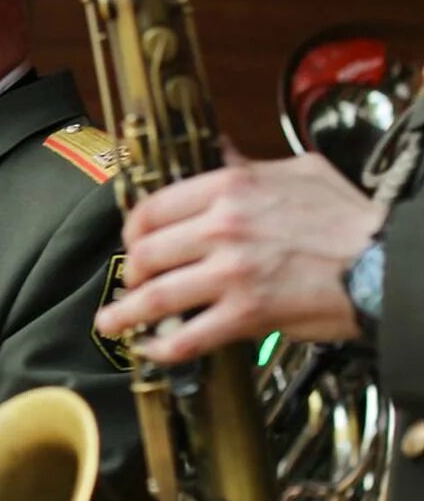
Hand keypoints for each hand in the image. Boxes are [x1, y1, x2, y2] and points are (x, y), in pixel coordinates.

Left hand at [95, 152, 384, 362]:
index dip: (133, 229)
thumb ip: (247, 165)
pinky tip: (151, 349)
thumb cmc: (351, 218)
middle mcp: (222, 228)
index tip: (132, 240)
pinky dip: (163, 347)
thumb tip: (217, 151)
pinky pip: (190, 336)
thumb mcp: (299, 170)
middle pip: (147, 253)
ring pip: (157, 295)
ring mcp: (232, 273)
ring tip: (111, 321)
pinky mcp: (248, 314)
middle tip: (129, 281)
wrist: (389, 261)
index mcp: (230, 189)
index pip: (154, 208)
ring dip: (126, 312)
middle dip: (130, 271)